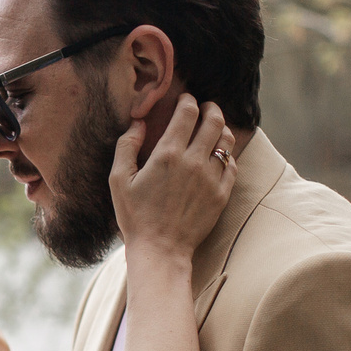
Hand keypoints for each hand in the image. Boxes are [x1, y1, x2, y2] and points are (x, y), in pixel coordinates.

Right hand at [108, 93, 235, 262]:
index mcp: (168, 154)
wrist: (161, 250)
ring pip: (227, 141)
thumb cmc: (135, 216)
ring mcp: (211, 178)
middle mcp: (194, 162)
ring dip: (222, 128)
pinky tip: (218, 156)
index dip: (188, 101)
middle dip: (211, 108)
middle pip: (213, 121)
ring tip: (215, 128)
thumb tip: (138, 122)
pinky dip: (227, 155)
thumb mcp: (118, 180)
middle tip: (206, 107)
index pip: (188, 112)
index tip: (186, 100)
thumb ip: (126, 145)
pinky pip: (232, 164)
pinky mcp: (222, 194)